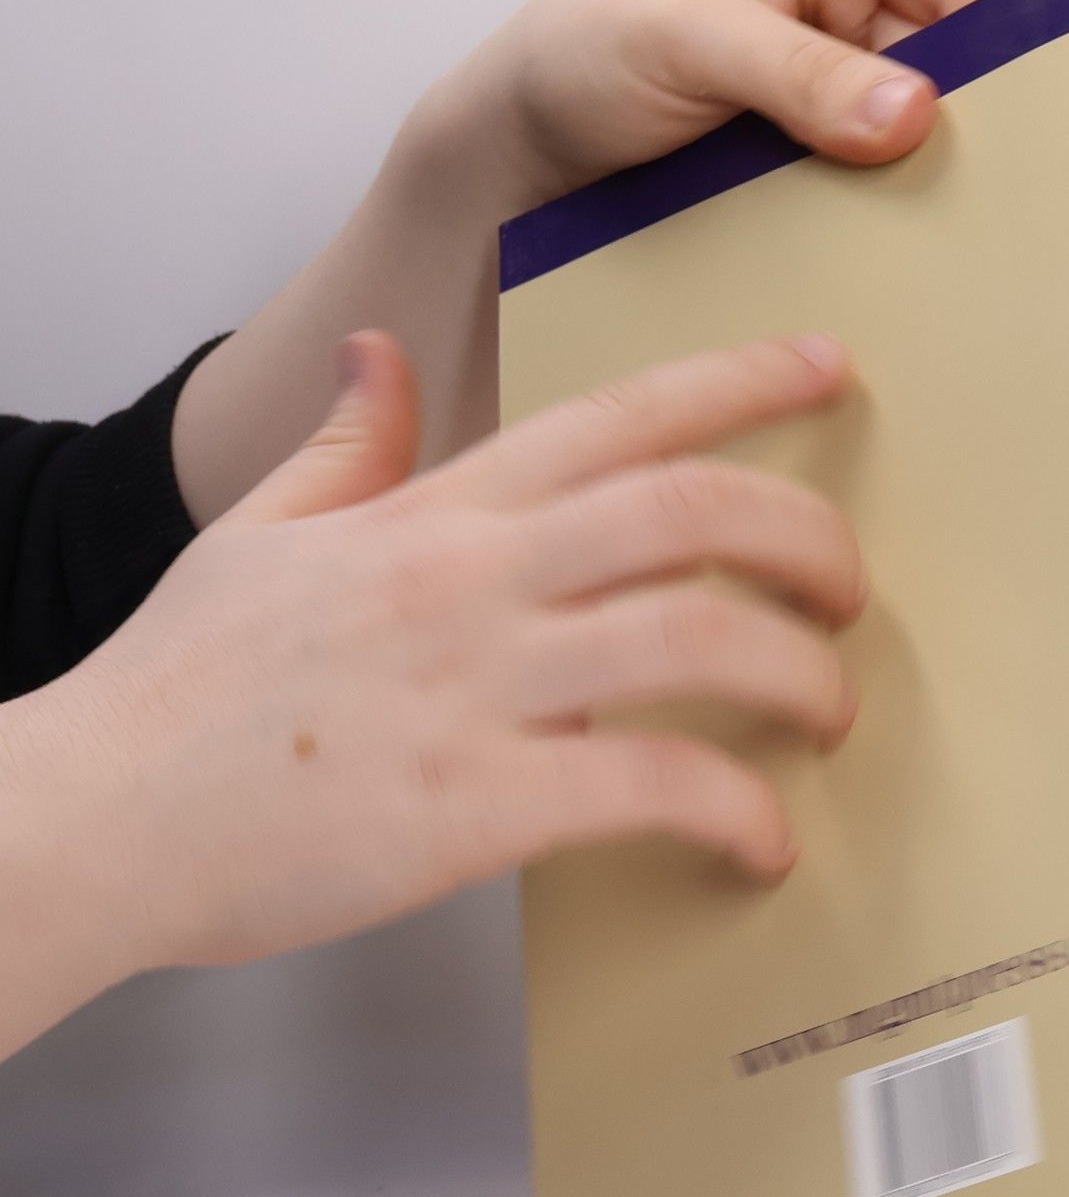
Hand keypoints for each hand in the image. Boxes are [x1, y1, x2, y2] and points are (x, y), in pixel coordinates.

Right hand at [3, 327, 861, 1035]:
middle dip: (805, 535)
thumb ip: (343, 443)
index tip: (825, 364)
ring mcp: (476, 683)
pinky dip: (733, 809)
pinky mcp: (475, 801)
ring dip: (798, 671)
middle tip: (850, 585)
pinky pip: (650, 783)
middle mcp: (471, 575)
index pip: (617, 416)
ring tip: (830, 709)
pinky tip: (764, 839)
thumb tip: (382, 357)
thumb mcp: (256, 531)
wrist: (90, 814)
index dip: (737, 381)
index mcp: (435, 510)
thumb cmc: (178, 687)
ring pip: (696, 635)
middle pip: (690, 510)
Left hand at [418, 0, 1006, 212]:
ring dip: (935, 188)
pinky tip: (903, 259)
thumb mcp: (685, 39)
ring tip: (949, 247)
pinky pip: (891, 187)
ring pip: (934, 138)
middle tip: (987, 210)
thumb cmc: (580, 52)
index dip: (1001, 55)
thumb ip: (797, 71)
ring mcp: (846, 83)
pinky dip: (897, 222)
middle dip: (973, 133)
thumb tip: (913, 110)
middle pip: (964, 65)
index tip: (1018, 140)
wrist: (522, 149)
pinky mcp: (830, 155)